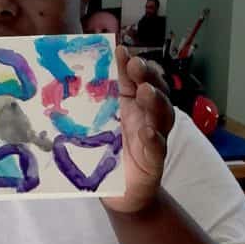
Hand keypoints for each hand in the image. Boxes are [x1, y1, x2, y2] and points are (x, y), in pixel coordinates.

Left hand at [104, 47, 174, 214]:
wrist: (120, 192)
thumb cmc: (110, 152)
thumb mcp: (101, 120)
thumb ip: (97, 98)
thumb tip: (82, 69)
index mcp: (135, 104)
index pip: (140, 77)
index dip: (134, 63)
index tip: (121, 51)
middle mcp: (149, 117)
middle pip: (156, 91)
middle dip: (148, 76)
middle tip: (136, 65)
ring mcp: (155, 138)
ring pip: (162, 116)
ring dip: (155, 101)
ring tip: (145, 92)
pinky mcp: (154, 161)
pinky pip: (157, 149)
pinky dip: (154, 140)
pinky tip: (148, 133)